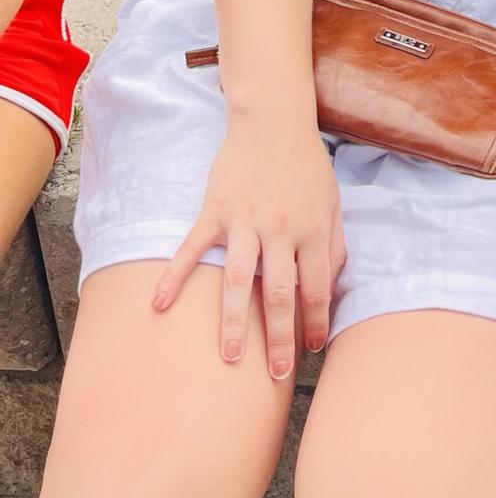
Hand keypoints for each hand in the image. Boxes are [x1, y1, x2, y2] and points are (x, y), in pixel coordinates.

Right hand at [152, 104, 344, 379]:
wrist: (274, 123)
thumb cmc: (306, 165)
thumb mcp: (333, 202)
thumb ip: (334, 243)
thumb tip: (332, 285)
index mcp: (314, 230)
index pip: (317, 288)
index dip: (316, 322)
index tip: (312, 349)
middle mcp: (282, 231)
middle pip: (282, 294)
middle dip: (281, 338)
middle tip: (278, 375)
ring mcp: (246, 222)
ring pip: (240, 281)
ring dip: (235, 322)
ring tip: (231, 358)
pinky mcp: (216, 211)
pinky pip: (193, 249)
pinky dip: (175, 276)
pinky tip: (160, 305)